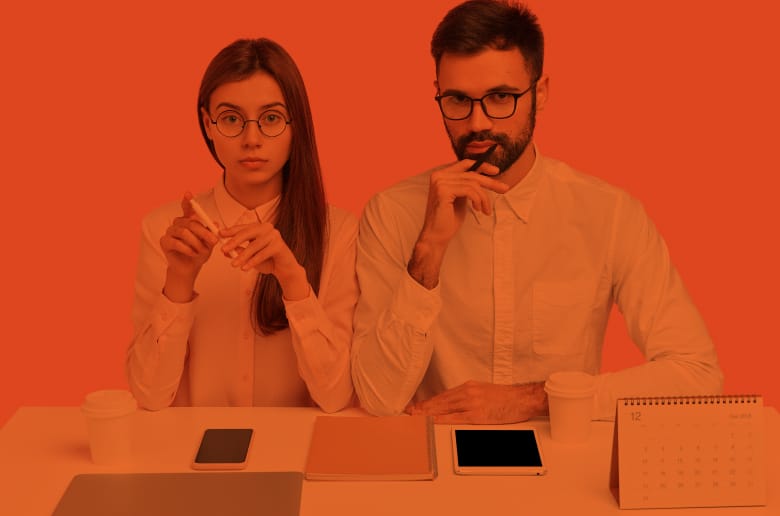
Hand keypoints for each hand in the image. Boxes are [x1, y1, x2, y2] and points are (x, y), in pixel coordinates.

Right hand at [160, 193, 219, 291]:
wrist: (190, 268)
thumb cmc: (199, 253)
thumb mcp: (209, 243)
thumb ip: (211, 233)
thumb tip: (215, 224)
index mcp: (188, 221)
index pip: (187, 208)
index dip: (187, 200)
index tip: (188, 193)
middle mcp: (178, 223)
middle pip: (190, 222)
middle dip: (204, 232)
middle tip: (214, 241)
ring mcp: (169, 232)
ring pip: (184, 232)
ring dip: (196, 242)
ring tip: (202, 251)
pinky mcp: (164, 242)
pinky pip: (176, 242)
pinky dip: (188, 249)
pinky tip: (193, 253)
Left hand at [220, 222, 308, 299]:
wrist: (285, 269)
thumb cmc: (268, 260)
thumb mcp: (250, 256)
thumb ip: (240, 251)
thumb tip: (225, 251)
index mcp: (259, 228)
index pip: (243, 227)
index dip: (230, 231)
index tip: (219, 235)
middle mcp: (267, 228)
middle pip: (247, 233)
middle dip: (233, 242)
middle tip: (223, 249)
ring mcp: (274, 235)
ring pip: (254, 245)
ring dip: (242, 256)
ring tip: (234, 264)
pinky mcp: (279, 245)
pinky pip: (262, 254)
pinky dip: (252, 261)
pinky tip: (245, 268)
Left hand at [406, 380, 546, 423]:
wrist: (523, 398)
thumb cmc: (506, 398)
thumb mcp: (483, 392)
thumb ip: (467, 397)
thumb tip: (452, 405)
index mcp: (468, 387)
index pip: (442, 396)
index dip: (427, 402)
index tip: (414, 407)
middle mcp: (467, 392)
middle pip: (440, 401)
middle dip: (422, 408)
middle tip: (407, 412)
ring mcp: (472, 403)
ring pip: (444, 408)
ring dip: (427, 413)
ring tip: (414, 417)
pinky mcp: (478, 414)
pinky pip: (456, 417)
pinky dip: (442, 419)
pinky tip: (433, 421)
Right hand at [407, 160, 508, 287]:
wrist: (437, 236)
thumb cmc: (448, 219)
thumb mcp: (461, 197)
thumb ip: (468, 185)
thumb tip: (486, 177)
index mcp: (442, 174)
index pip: (465, 163)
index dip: (482, 165)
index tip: (496, 171)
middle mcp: (439, 175)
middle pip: (472, 174)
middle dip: (490, 182)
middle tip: (504, 189)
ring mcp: (440, 182)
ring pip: (473, 184)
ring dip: (484, 197)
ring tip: (486, 210)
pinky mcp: (443, 191)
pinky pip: (470, 191)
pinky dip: (478, 200)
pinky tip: (478, 209)